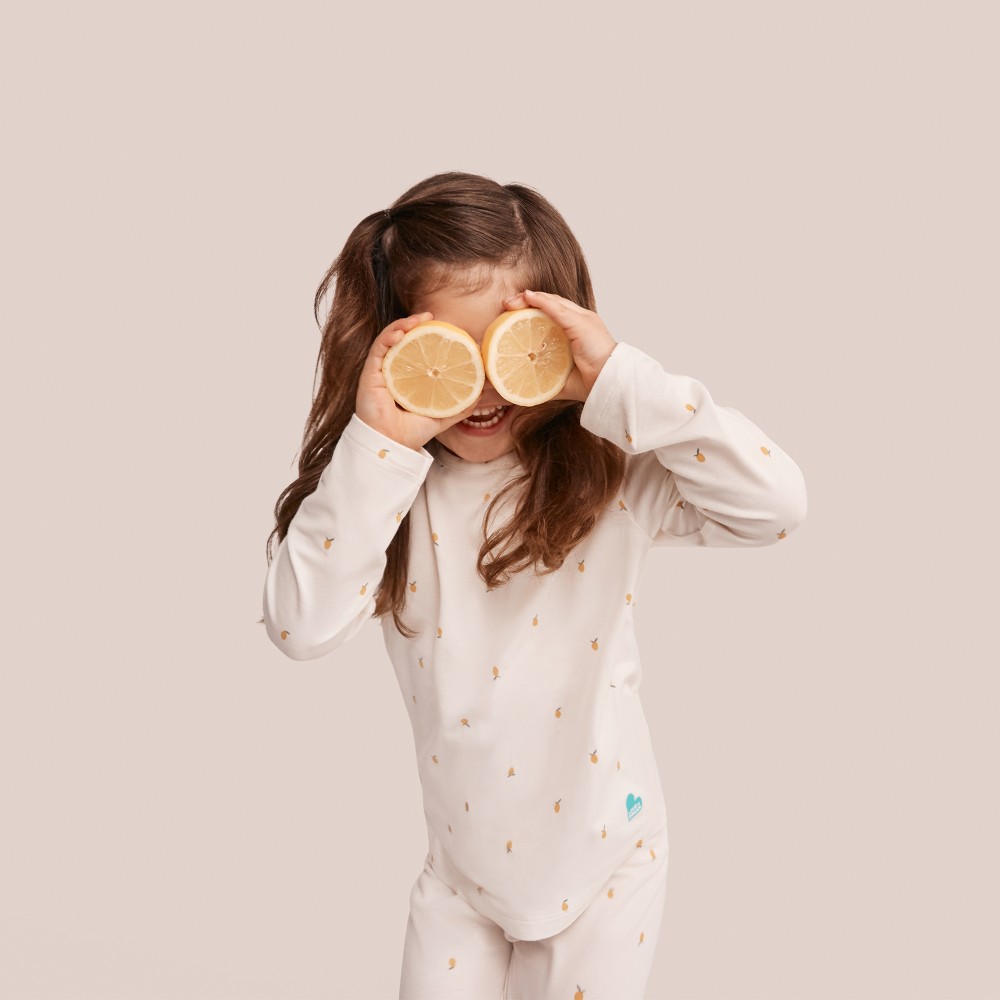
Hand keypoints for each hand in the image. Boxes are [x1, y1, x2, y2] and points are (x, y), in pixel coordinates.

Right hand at [356, 313, 481, 451]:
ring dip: (402, 324)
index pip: (414, 349)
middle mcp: (392, 371)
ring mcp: (380, 372)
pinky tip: (401, 332)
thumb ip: (460, 404)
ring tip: (418, 319)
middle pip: (402, 340)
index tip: (440, 324)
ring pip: (388, 339)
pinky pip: (378, 349)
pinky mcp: (370, 374)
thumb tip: (481, 392)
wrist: (392, 446)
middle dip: (414, 323)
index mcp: (406, 378)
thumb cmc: (411, 433)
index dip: (425, 334)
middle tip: (431, 316)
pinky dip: (388, 336)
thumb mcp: (442, 415)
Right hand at [502, 290, 616, 401]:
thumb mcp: (578, 321)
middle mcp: (559, 336)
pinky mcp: (550, 376)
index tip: (508, 304)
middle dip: (514, 320)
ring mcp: (553, 356)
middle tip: (498, 319)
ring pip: (529, 348)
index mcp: (569, 319)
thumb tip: (529, 294)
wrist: (605, 380)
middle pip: (533, 323)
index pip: (543, 303)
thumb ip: (555, 308)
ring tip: (494, 342)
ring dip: (512, 346)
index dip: (525, 300)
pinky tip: (503, 369)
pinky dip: (517, 372)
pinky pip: (530, 374)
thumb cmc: (598, 348)